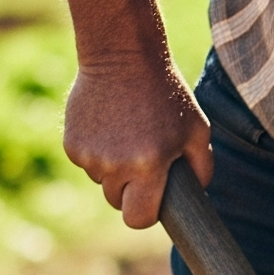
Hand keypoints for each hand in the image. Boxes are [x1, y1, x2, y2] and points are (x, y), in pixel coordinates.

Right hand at [64, 55, 212, 229]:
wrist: (122, 56)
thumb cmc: (167, 95)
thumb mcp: (198, 130)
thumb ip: (202, 169)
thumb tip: (194, 199)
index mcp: (148, 166)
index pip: (138, 219)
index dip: (146, 214)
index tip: (152, 201)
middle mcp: (115, 165)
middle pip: (118, 202)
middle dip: (130, 190)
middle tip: (143, 161)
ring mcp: (89, 155)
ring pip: (102, 182)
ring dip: (114, 168)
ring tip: (127, 135)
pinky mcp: (71, 144)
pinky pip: (87, 163)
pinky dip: (97, 152)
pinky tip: (109, 127)